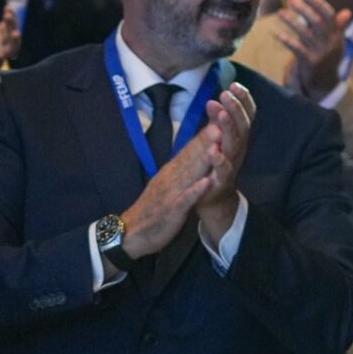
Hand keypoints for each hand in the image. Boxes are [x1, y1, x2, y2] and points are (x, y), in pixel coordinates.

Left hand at [0, 0, 19, 80]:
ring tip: (16, 34)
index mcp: (0, 36)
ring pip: (11, 49)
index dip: (10, 17)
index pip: (9, 25)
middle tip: (8, 16)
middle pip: (11, 35)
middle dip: (12, 26)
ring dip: (14, 43)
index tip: (7, 8)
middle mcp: (3, 45)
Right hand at [119, 129, 219, 260]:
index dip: (203, 135)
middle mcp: (170, 178)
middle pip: (190, 157)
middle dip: (206, 140)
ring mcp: (171, 193)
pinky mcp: (171, 210)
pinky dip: (195, 190)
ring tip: (217, 144)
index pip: (188, 150)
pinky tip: (207, 182)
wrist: (131, 233)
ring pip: (189, 173)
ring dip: (203, 159)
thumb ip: (180, 171)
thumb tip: (193, 155)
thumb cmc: (153, 209)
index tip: (217, 120)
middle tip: (221, 122)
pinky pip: (185, 199)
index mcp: (171, 172)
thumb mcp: (167, 186)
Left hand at [194, 83, 255, 240]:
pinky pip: (223, 170)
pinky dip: (219, 160)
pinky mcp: (221, 182)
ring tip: (221, 113)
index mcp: (238, 138)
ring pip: (234, 145)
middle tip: (225, 93)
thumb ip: (217, 122)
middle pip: (242, 126)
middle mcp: (239, 150)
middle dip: (235, 108)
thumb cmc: (215, 167)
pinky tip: (213, 150)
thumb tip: (216, 99)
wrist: (213, 200)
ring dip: (229, 128)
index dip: (243, 100)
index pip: (246, 115)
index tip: (235, 84)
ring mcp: (232, 165)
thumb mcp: (218, 140)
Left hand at [271, 0, 352, 98]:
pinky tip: (277, 33)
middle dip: (304, 10)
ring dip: (291, 22)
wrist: (324, 82)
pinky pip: (297, 48)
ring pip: (304, 33)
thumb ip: (337, 27)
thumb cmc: (327, 56)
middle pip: (317, 23)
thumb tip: (347, 12)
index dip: (320, 5)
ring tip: (280, 13)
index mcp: (337, 36)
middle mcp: (330, 44)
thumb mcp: (334, 42)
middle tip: (291, 2)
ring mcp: (320, 53)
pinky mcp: (310, 63)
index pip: (330, 16)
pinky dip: (286, 40)